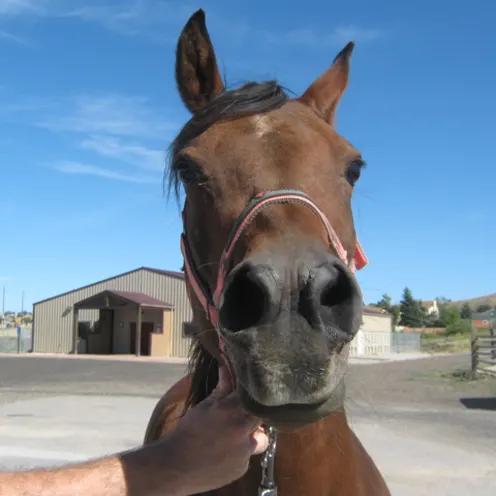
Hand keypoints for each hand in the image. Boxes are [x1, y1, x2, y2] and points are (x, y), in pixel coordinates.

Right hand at [163, 365, 269, 494]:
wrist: (175, 466)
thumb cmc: (188, 431)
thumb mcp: (204, 406)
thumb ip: (222, 389)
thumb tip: (227, 368)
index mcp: (232, 410)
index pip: (254, 395)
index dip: (253, 395)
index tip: (250, 394)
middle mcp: (243, 430)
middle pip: (263, 417)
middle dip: (254, 414)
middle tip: (242, 415)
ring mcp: (245, 452)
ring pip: (259, 439)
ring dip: (251, 436)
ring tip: (233, 436)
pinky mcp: (242, 469)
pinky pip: (247, 457)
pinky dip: (240, 454)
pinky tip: (224, 453)